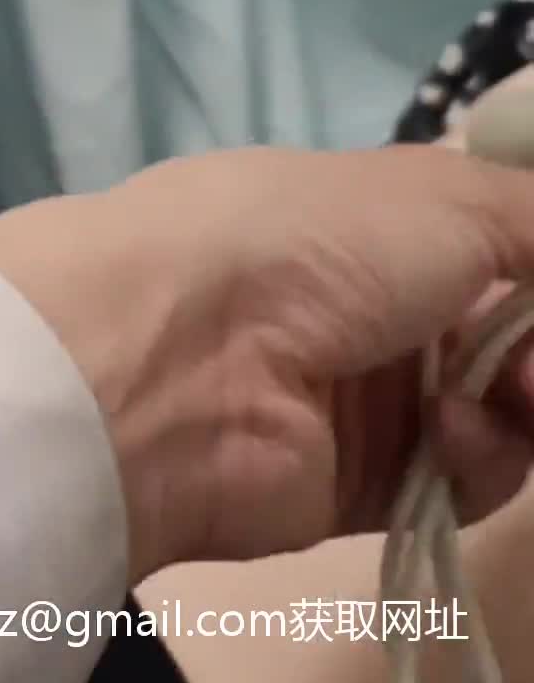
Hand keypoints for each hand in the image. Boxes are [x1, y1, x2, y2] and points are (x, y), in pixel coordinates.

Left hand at [0, 138, 533, 582]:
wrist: (183, 357)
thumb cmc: (319, 244)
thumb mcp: (454, 197)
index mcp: (392, 218)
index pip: (506, 242)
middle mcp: (387, 303)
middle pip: (516, 333)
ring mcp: (377, 398)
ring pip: (512, 410)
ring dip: (530, 399)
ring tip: (517, 388)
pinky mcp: (367, 485)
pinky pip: (469, 479)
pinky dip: (481, 455)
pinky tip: (449, 430)